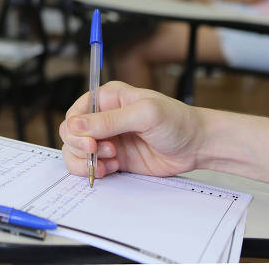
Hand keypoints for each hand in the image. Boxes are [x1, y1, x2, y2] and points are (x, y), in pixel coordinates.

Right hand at [60, 81, 205, 178]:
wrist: (197, 146)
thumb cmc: (177, 121)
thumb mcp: (144, 114)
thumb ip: (110, 120)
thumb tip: (76, 124)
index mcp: (106, 98)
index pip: (75, 113)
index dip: (76, 129)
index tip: (90, 143)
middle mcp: (103, 118)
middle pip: (71, 134)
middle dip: (81, 147)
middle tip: (103, 152)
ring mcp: (107, 139)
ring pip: (76, 152)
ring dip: (87, 161)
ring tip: (111, 161)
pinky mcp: (113, 158)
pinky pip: (91, 166)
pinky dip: (96, 171)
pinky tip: (114, 168)